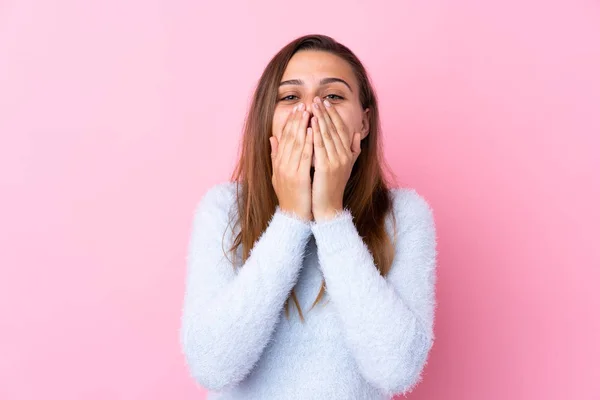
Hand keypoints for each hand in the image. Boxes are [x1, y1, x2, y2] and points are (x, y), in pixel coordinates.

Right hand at [269, 102, 313, 221]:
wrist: (292, 217)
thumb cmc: (290, 197)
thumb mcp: (279, 175)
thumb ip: (276, 156)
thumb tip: (272, 138)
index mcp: (278, 163)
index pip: (283, 138)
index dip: (290, 122)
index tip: (297, 109)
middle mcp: (281, 164)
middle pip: (289, 137)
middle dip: (297, 120)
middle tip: (304, 105)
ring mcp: (289, 170)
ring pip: (296, 143)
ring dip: (303, 126)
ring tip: (309, 112)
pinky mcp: (298, 177)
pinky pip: (305, 156)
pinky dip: (308, 142)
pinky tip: (313, 131)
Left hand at [310, 96, 361, 221]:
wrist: (328, 206)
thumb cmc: (333, 187)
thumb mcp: (347, 167)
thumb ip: (353, 150)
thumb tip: (357, 133)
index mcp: (348, 154)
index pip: (341, 130)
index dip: (334, 115)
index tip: (327, 103)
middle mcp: (344, 156)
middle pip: (335, 129)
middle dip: (326, 113)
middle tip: (318, 99)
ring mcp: (336, 161)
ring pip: (328, 135)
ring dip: (320, 118)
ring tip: (313, 106)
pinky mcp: (327, 168)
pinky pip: (321, 147)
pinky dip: (316, 133)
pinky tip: (312, 123)